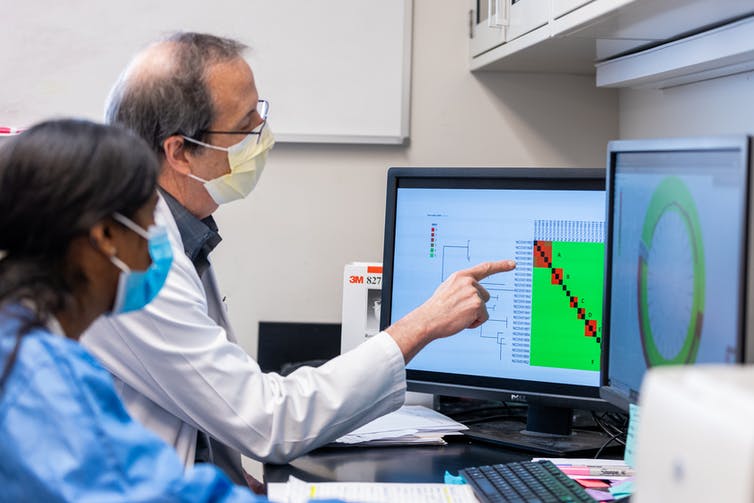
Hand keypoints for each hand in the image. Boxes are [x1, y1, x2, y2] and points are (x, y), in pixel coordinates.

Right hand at [386, 259, 515, 362]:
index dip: (500, 266)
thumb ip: (462, 288)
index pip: (484, 268)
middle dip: (475, 306)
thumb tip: (475, 295)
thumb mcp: (447, 291)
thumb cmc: (436, 309)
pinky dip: (475, 323)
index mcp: (460, 276)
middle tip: (456, 311)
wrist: (427, 320)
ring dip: (474, 315)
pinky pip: (484, 317)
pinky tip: (462, 322)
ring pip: (484, 307)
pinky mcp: (477, 304)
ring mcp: (474, 292)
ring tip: (457, 316)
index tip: (513, 264)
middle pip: (485, 296)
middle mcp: (468, 281)